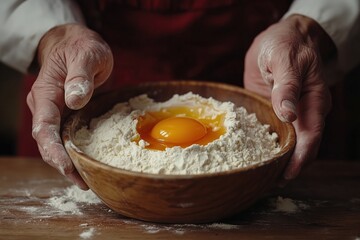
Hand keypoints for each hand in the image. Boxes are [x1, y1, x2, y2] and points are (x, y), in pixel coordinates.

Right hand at [27, 24, 112, 188]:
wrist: (77, 45)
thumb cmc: (81, 47)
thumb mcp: (86, 54)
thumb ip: (80, 76)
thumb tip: (75, 101)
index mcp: (46, 93)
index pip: (44, 127)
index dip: (53, 150)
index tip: (66, 166)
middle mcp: (47, 107)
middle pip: (48, 142)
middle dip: (63, 164)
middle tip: (84, 182)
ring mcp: (57, 113)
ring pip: (58, 143)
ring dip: (70, 163)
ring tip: (89, 180)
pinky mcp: (68, 116)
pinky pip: (69, 138)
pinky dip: (77, 152)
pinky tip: (90, 163)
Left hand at [244, 14, 335, 182]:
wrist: (279, 37)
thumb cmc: (286, 43)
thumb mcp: (285, 59)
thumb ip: (287, 86)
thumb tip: (288, 114)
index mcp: (314, 100)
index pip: (311, 135)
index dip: (301, 157)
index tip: (288, 174)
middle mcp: (304, 111)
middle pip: (300, 145)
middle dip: (287, 165)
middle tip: (268, 182)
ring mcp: (288, 113)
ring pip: (285, 141)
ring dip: (275, 158)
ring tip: (259, 176)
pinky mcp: (274, 111)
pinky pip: (271, 131)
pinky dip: (264, 144)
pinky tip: (252, 154)